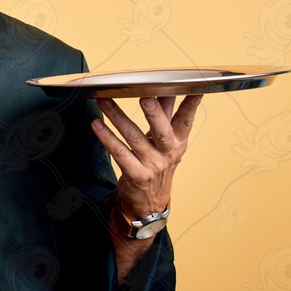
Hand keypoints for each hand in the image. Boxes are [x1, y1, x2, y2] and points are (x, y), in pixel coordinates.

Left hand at [90, 95, 201, 218]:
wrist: (150, 202)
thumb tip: (166, 89)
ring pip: (134, 137)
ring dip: (117, 117)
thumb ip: (165, 115)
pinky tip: (97, 124)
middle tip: (145, 97)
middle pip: (161, 130)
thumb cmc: (157, 164)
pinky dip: (106, 137)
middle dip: (154, 112)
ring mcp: (151, 165)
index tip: (193, 87)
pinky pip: (119, 152)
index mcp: (177, 142)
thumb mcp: (166, 142)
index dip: (191, 104)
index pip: (186, 121)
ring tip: (104, 101)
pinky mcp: (135, 174)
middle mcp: (167, 153)